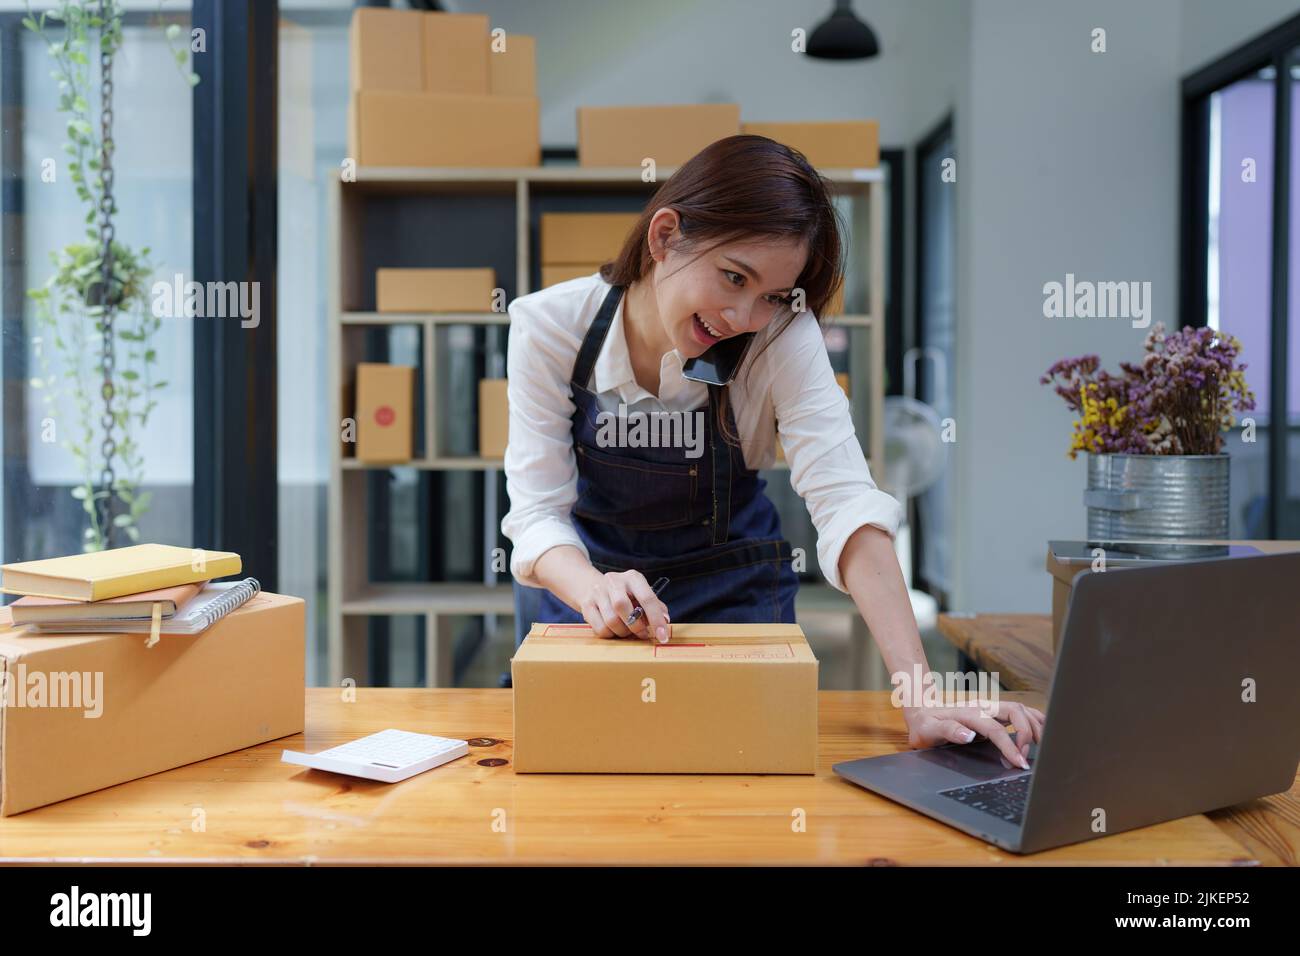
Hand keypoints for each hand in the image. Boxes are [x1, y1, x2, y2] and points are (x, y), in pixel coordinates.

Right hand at [578, 569, 670, 641]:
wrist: (590, 586)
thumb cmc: (623, 594)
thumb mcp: (640, 594)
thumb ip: (655, 606)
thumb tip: (665, 620)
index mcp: (633, 577)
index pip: (647, 597)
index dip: (656, 619)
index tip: (662, 636)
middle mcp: (614, 581)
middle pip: (623, 607)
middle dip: (636, 626)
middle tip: (642, 634)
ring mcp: (598, 592)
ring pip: (611, 621)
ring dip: (623, 632)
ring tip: (627, 631)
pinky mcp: (586, 605)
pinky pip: (600, 628)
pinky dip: (610, 635)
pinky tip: (614, 630)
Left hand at [901, 701, 1045, 769]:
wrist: (922, 713)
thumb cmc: (925, 724)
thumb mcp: (928, 729)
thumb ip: (948, 730)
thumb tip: (969, 735)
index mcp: (969, 713)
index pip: (996, 729)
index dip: (1010, 746)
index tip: (1019, 763)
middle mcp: (983, 707)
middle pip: (1015, 712)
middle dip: (1027, 733)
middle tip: (1025, 757)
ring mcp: (990, 708)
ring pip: (1021, 709)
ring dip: (1034, 725)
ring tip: (1040, 746)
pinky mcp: (995, 712)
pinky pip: (1020, 712)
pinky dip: (1033, 719)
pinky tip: (1041, 731)